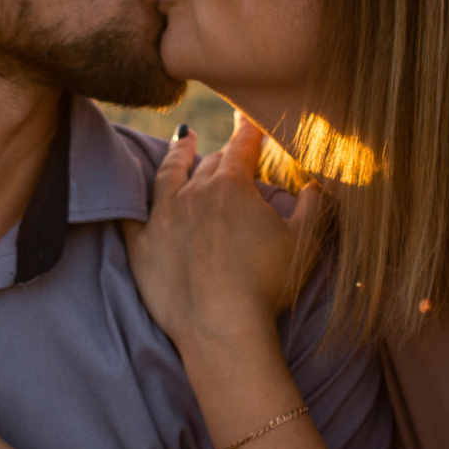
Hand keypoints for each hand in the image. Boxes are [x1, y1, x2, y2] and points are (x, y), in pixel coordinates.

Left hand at [123, 113, 314, 355]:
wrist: (221, 327)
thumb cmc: (267, 285)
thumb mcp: (305, 242)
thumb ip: (314, 206)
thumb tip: (316, 185)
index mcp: (233, 186)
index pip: (242, 147)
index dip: (249, 132)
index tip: (252, 121)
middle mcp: (194, 193)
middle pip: (209, 163)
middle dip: (222, 154)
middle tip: (230, 151)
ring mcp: (163, 218)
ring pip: (168, 175)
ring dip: (177, 155)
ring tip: (183, 142)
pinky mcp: (142, 247)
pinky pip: (132, 215)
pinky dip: (135, 199)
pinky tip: (133, 192)